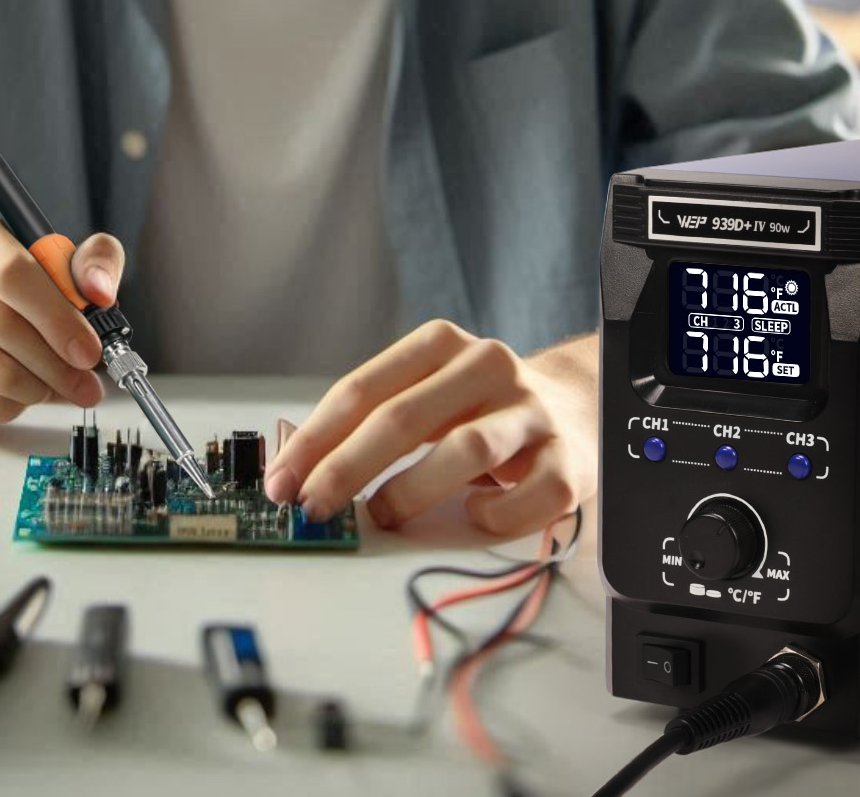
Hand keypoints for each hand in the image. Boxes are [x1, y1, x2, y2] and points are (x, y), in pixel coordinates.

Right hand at [0, 202, 125, 431]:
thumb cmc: (7, 285)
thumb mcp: (58, 257)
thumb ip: (94, 260)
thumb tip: (99, 290)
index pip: (11, 272)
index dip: (57, 316)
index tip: (89, 349)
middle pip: (1, 324)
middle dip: (56, 363)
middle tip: (85, 382)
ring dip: (39, 388)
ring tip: (58, 385)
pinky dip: (13, 405)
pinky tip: (22, 392)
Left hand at [263, 321, 596, 540]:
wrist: (579, 407)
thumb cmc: (481, 408)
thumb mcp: (428, 394)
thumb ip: (374, 419)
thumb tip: (300, 470)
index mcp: (441, 344)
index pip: (363, 389)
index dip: (316, 439)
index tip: (281, 481)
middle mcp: (487, 366)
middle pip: (403, 418)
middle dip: (346, 468)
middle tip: (313, 507)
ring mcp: (530, 412)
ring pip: (465, 449)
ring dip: (411, 490)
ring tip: (383, 515)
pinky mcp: (568, 458)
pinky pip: (528, 497)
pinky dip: (494, 514)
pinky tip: (474, 515)